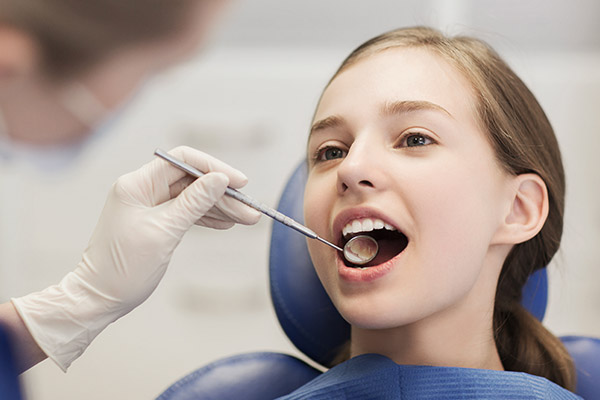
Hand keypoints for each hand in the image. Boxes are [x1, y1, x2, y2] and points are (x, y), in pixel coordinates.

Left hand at [11, 146, 259, 370]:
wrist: (99, 298)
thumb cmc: (124, 267)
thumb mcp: (164, 232)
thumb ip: (194, 203)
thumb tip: (220, 179)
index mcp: (137, 185)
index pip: (182, 161)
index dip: (214, 167)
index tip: (240, 182)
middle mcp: (143, 189)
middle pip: (192, 181)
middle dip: (223, 194)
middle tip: (250, 210)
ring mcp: (149, 206)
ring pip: (193, 198)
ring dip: (220, 208)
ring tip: (247, 219)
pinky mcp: (155, 222)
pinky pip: (186, 212)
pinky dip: (207, 217)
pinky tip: (227, 223)